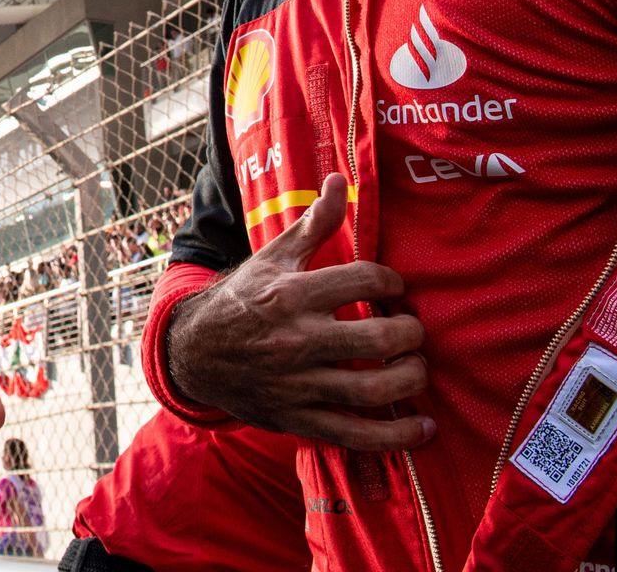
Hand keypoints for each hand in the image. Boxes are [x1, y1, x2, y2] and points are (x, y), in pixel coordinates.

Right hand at [164, 174, 432, 449]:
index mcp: (291, 295)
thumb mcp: (272, 258)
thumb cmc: (242, 300)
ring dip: (411, 379)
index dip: (392, 281)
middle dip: (410, 333)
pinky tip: (422, 427)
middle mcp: (296, 340)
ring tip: (416, 367)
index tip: (394, 288)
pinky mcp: (298, 419)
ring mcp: (298, 384)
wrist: (194, 354)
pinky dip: (395, 437)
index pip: (366, 280)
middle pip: (379, 340)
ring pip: (373, 390)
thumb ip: (312, 224)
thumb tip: (339, 180)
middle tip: (411, 329)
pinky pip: (355, 435)